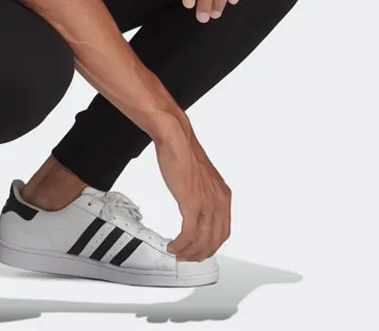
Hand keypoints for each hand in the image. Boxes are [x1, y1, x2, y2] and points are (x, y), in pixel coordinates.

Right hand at [155, 125, 231, 261]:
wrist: (177, 140)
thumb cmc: (185, 153)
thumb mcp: (202, 178)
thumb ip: (202, 193)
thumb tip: (195, 205)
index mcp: (223, 195)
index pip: (223, 231)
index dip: (212, 245)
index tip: (200, 250)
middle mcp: (219, 201)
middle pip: (215, 240)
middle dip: (201, 253)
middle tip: (188, 257)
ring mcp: (206, 203)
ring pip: (202, 240)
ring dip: (189, 252)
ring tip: (178, 253)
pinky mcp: (191, 203)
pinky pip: (189, 233)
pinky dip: (181, 244)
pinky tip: (174, 245)